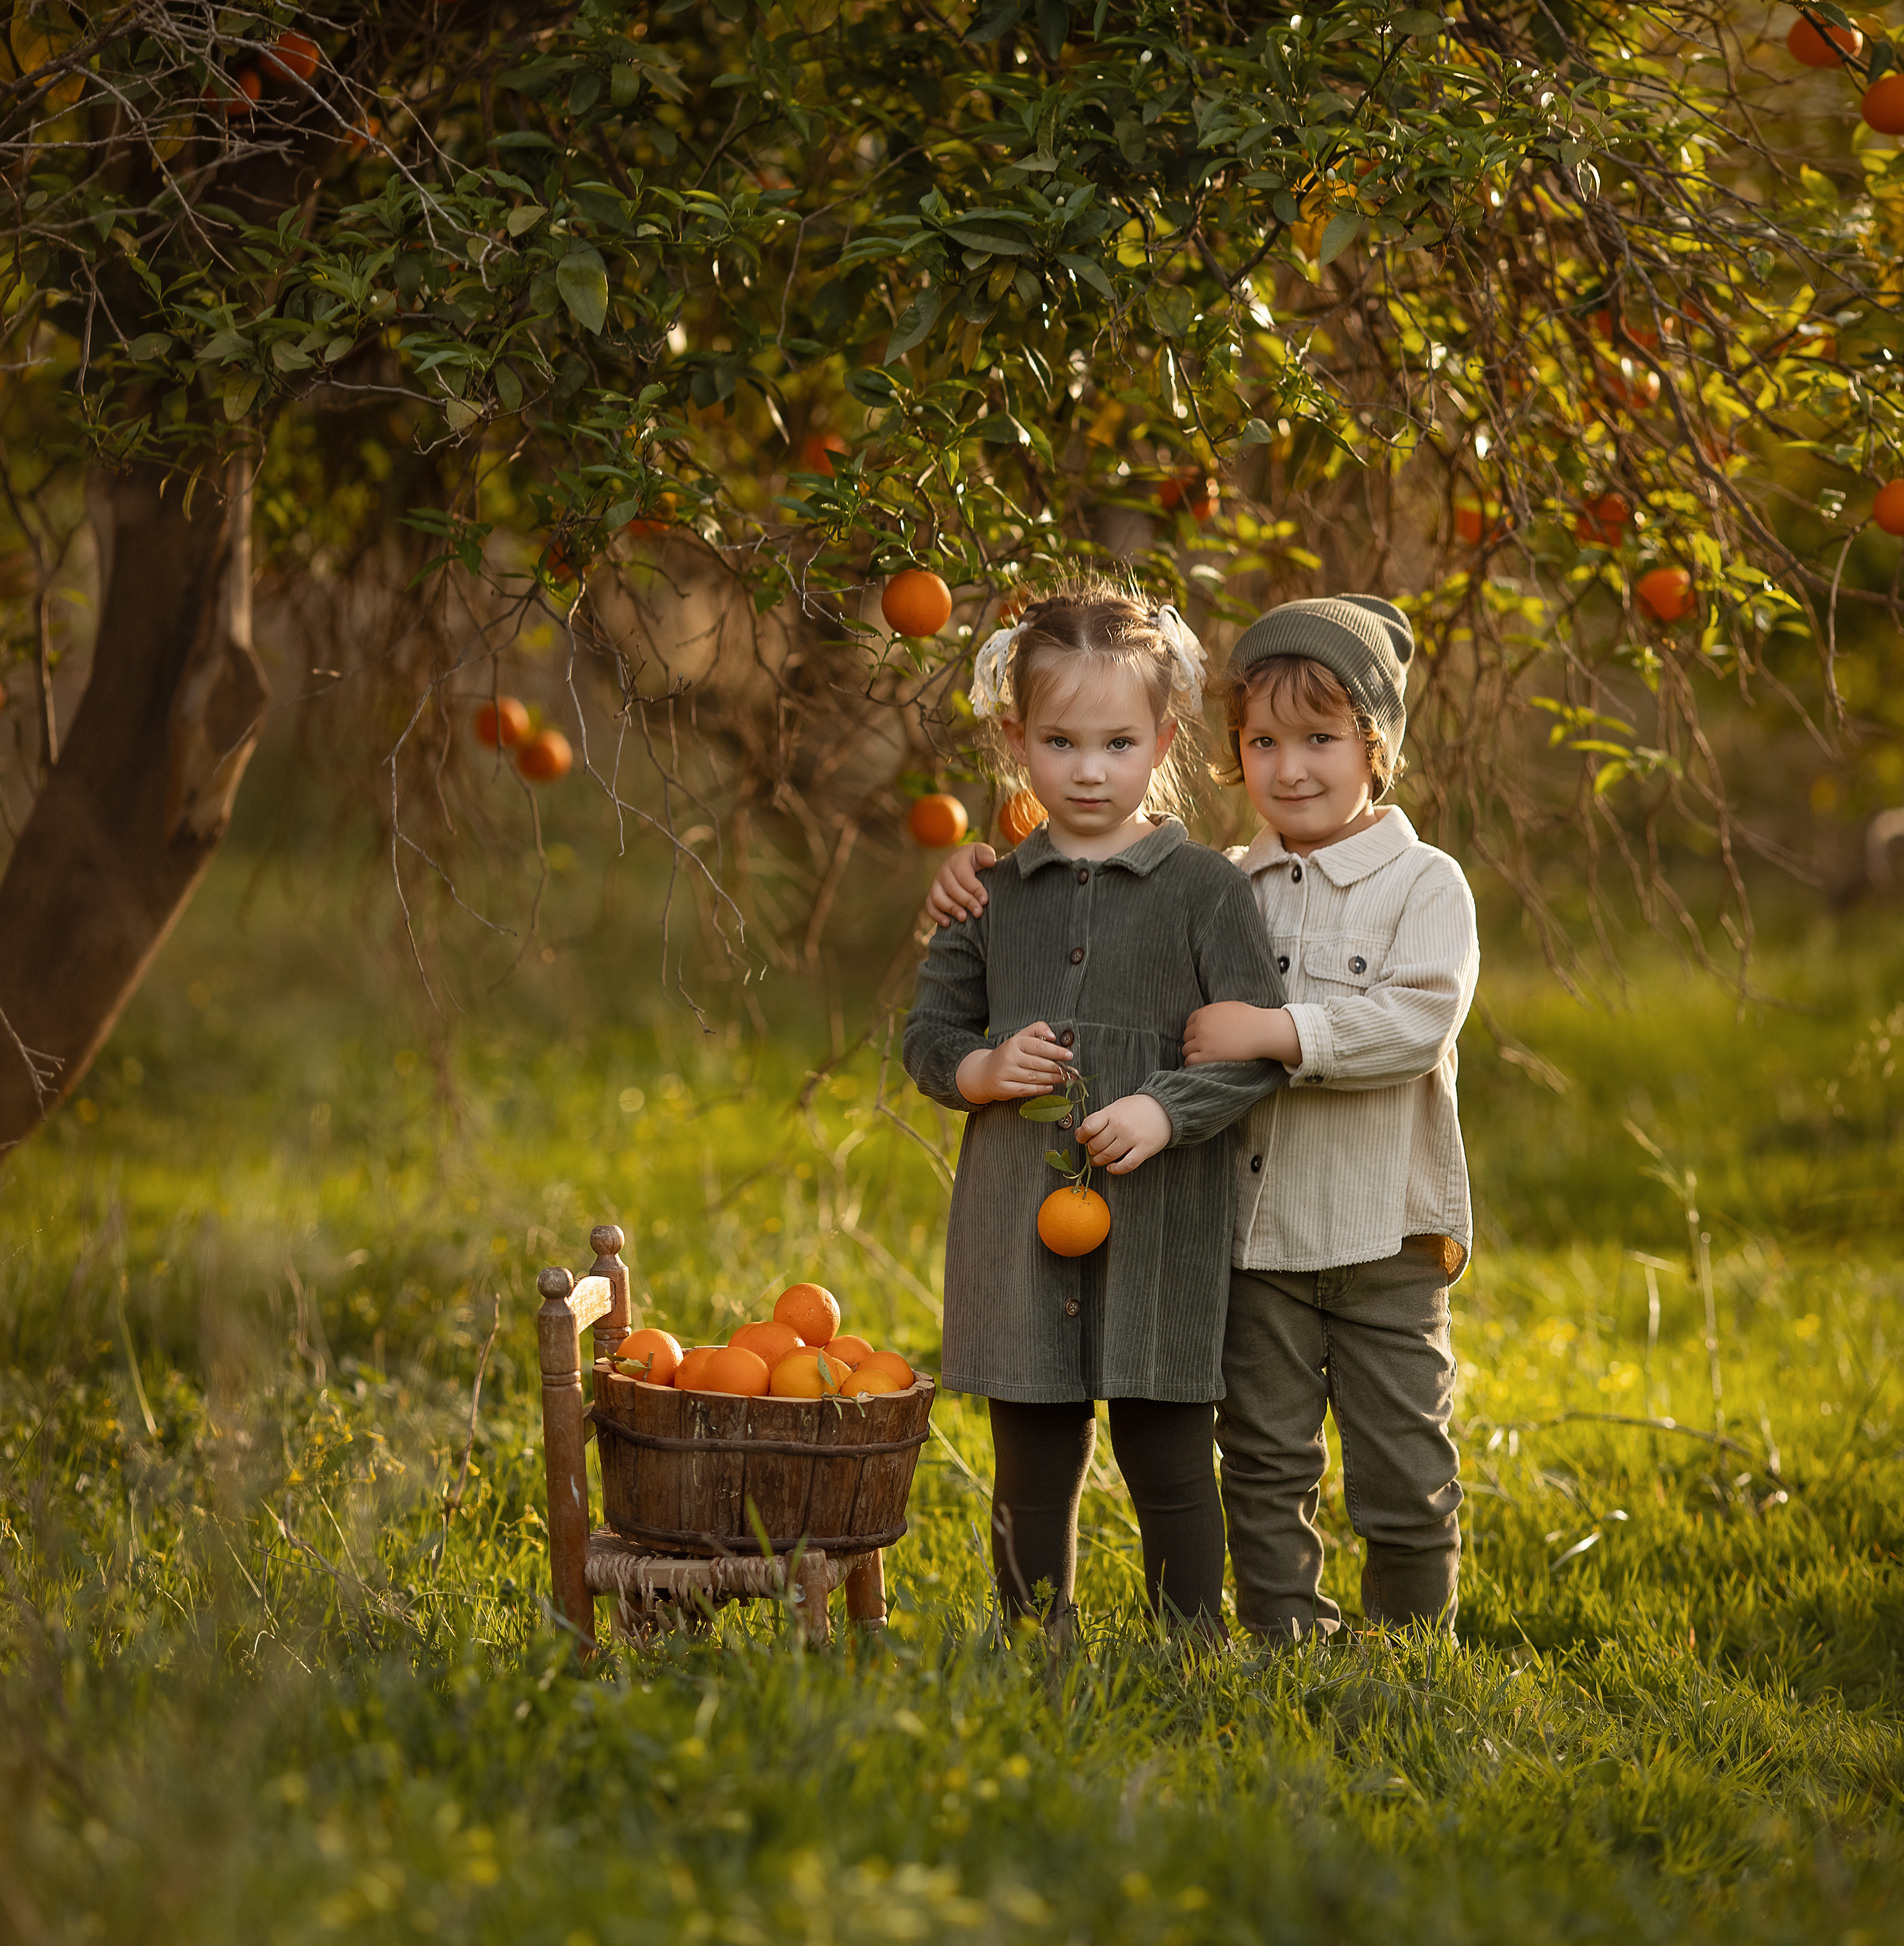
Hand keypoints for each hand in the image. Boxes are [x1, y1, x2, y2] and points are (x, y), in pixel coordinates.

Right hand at [926, 843, 997, 925]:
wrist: (959, 861)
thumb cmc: (975, 859)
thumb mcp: (982, 852)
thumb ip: (986, 854)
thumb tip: (990, 862)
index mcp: (956, 860)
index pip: (964, 876)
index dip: (974, 889)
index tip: (985, 900)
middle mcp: (943, 871)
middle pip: (952, 888)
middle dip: (966, 901)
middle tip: (979, 913)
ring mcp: (935, 884)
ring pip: (938, 898)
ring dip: (951, 909)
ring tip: (964, 919)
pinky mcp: (932, 895)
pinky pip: (930, 906)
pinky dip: (936, 916)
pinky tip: (948, 924)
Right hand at [956, 1021, 1072, 1103]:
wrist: (983, 1072)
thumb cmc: (1007, 1055)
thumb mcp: (1019, 1038)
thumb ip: (1036, 1030)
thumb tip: (1053, 1035)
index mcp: (1014, 1043)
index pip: (1038, 1045)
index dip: (1055, 1051)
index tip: (1069, 1055)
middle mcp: (1009, 1057)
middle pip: (1038, 1063)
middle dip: (1057, 1068)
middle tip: (1071, 1071)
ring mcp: (1005, 1073)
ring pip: (1034, 1077)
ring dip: (1052, 1079)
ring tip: (1065, 1078)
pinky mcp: (1003, 1088)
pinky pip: (1026, 1089)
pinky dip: (1040, 1089)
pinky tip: (1050, 1087)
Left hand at [1078, 1093, 1172, 1173]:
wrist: (1164, 1108)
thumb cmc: (1138, 1108)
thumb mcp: (1117, 1107)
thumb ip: (1101, 1118)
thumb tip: (1083, 1132)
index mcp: (1112, 1113)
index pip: (1089, 1127)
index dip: (1082, 1135)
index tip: (1082, 1138)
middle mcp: (1121, 1126)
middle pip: (1096, 1145)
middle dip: (1091, 1150)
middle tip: (1092, 1150)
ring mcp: (1132, 1139)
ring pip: (1108, 1156)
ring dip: (1099, 1161)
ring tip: (1099, 1160)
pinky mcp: (1144, 1150)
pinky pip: (1126, 1165)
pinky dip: (1116, 1169)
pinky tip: (1111, 1167)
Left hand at [1183, 1001, 1300, 1066]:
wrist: (1263, 1031)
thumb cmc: (1252, 1019)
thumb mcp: (1229, 1008)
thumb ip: (1214, 1013)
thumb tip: (1209, 1019)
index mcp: (1206, 1013)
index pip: (1189, 1023)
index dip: (1196, 1031)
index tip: (1203, 1038)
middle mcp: (1201, 1026)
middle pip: (1187, 1037)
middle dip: (1195, 1042)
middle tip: (1206, 1049)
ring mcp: (1203, 1041)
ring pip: (1186, 1049)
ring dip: (1193, 1054)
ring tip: (1204, 1058)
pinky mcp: (1208, 1055)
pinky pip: (1190, 1061)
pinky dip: (1192, 1064)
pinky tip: (1200, 1065)